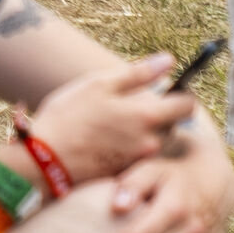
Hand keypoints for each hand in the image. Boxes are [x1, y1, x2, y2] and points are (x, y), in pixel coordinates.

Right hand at [21, 53, 197, 186]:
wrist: (45, 160)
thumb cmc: (69, 116)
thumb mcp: (99, 85)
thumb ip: (139, 73)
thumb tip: (169, 60)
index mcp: (148, 116)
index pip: (189, 105)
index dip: (181, 94)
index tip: (167, 90)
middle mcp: (152, 141)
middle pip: (172, 123)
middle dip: (157, 112)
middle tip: (127, 106)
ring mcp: (140, 160)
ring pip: (155, 138)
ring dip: (143, 129)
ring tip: (112, 124)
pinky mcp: (128, 171)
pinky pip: (139, 154)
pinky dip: (129, 145)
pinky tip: (105, 141)